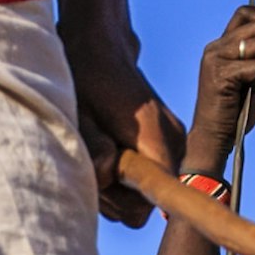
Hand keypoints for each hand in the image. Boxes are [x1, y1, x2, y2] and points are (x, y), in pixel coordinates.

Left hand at [69, 29, 174, 227]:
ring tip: (96, 149)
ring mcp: (174, 146)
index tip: (102, 172)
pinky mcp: (166, 148)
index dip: (122, 194)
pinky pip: (143, 182)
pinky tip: (106, 150)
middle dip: (112, 192)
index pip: (154, 194)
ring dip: (112, 185)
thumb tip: (107, 175)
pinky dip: (119, 176)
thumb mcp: (80, 115)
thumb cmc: (85, 79)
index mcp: (157, 136)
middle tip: (91, 157)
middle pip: (144, 205)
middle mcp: (175, 145)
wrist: (100, 49)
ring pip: (141, 197)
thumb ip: (95, 149)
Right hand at [187, 0, 254, 173]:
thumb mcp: (246, 74)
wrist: (214, 136)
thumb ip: (253, 52)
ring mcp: (216, 60)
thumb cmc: (233, 109)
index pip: (245, 12)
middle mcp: (215, 48)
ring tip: (254, 83)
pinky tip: (248, 93)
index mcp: (220, 45)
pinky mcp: (220, 74)